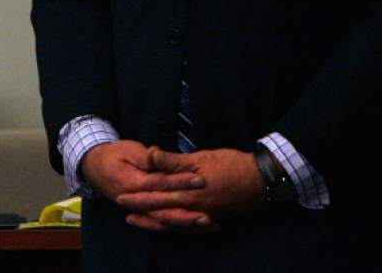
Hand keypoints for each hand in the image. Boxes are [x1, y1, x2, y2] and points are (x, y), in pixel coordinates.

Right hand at [80, 140, 214, 231]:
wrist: (94, 167)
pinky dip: (178, 226)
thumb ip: (145, 157)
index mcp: (131, 182)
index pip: (160, 183)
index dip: (180, 181)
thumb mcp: (128, 149)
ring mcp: (137, 209)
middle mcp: (134, 201)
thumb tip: (157, 156)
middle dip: (188, 211)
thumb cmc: (113, 154)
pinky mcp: (141, 212)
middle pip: (164, 209)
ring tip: (208, 224)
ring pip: (164, 221)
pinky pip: (160, 223)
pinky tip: (195, 227)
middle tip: (210, 212)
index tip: (200, 179)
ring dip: (185, 224)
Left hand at [117, 147, 265, 231]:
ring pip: (173, 222)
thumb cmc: (231, 164)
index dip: (138, 196)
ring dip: (154, 221)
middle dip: (141, 210)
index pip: (157, 196)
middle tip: (122, 209)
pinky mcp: (212, 217)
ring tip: (137, 221)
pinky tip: (167, 226)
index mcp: (188, 192)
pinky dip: (175, 226)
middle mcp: (193, 208)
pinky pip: (188, 226)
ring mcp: (203, 215)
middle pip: (161, 211)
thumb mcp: (201, 158)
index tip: (121, 195)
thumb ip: (175, 161)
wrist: (260, 180)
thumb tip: (152, 154)